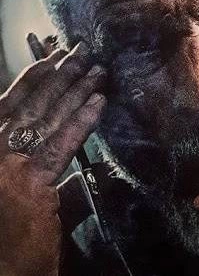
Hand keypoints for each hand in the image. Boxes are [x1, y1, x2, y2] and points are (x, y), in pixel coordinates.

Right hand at [0, 44, 105, 275]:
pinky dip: (82, 119)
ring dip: (74, 89)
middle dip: (60, 75)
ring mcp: (8, 164)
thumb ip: (45, 174)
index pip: (12, 103)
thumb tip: (84, 168)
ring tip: (95, 69)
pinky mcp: (30, 182)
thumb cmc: (6, 237)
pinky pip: (62, 142)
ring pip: (48, 116)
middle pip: (32, 103)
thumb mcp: (21, 194)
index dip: (35, 77)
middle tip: (82, 52)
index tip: (55, 57)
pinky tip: (99, 100)